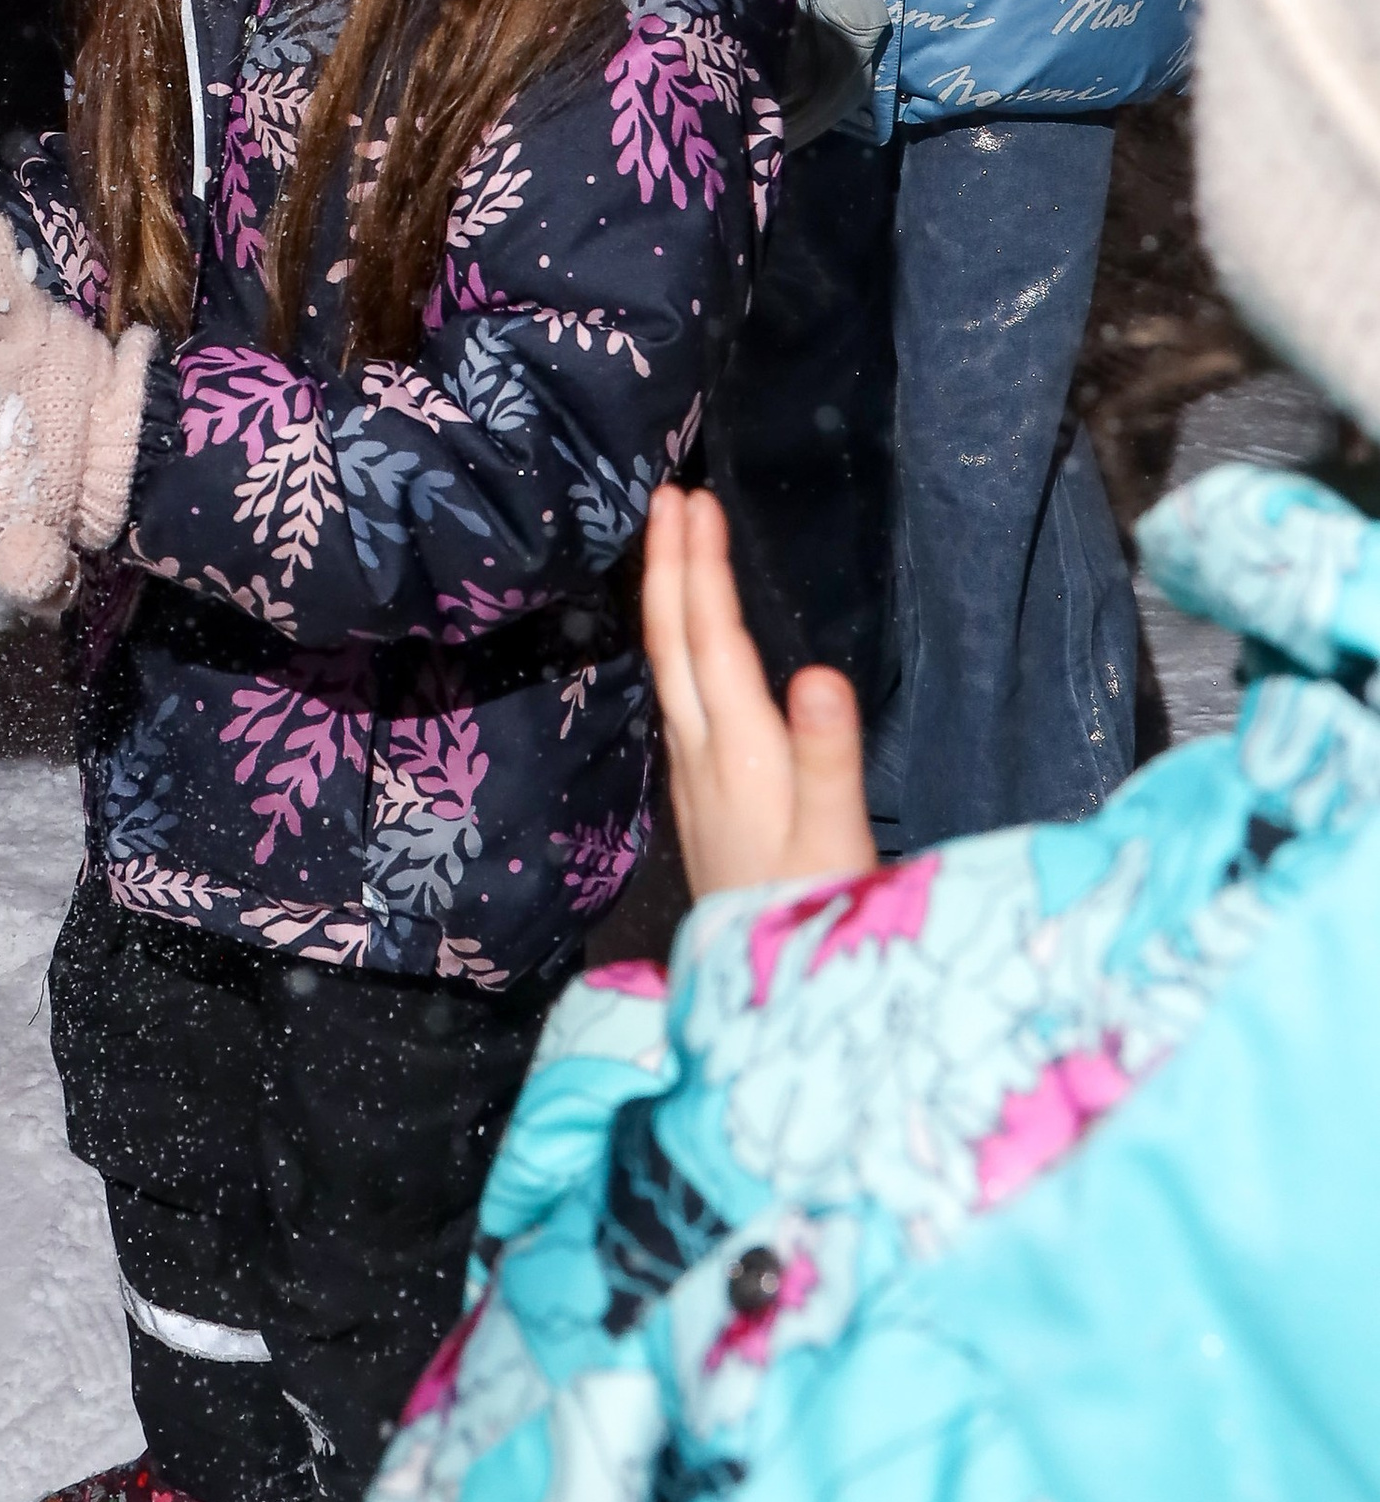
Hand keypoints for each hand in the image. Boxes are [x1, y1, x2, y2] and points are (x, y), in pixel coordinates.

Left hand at [643, 485, 875, 899]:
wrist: (769, 1006)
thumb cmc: (815, 919)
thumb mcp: (835, 842)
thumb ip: (827, 758)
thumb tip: (817, 671)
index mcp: (738, 752)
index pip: (709, 640)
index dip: (700, 568)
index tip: (692, 499)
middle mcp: (702, 756)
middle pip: (673, 645)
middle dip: (669, 565)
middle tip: (667, 495)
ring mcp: (695, 780)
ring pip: (668, 670)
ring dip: (669, 601)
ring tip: (672, 549)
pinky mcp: (701, 802)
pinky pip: (679, 699)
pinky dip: (680, 649)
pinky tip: (687, 649)